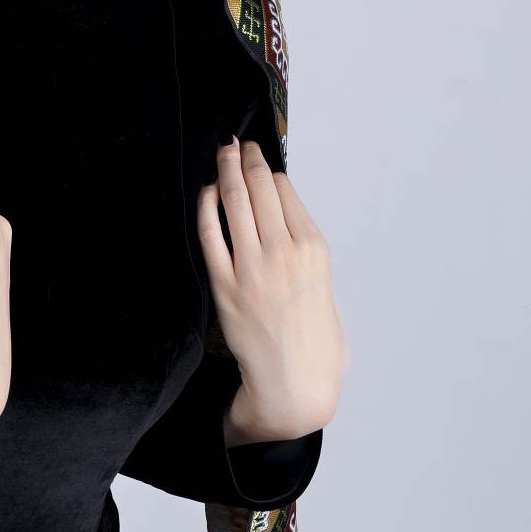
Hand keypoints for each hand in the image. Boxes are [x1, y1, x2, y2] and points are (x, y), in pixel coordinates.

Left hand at [198, 137, 345, 440]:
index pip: (287, 193)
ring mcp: (252, 267)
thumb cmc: (315, 344)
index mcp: (314, 250)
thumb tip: (284, 224)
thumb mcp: (325, 288)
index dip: (269, 170)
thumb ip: (306, 254)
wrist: (294, 387)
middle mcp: (284, 252)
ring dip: (225, 170)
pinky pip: (210, 234)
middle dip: (247, 159)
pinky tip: (205, 192)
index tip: (259, 159)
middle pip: (260, 188)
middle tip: (237, 144)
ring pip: (235, 201)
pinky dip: (206, 207)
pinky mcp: (225, 285)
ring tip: (222, 152)